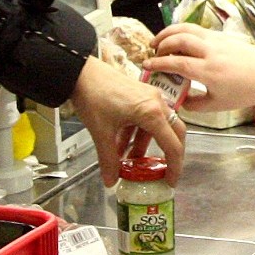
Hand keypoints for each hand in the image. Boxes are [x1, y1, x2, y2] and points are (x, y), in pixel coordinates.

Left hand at [67, 57, 184, 185]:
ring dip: (147, 145)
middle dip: (169, 154)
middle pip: (174, 133)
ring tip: (132, 160)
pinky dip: (139, 133)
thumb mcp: (101, 132)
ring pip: (158, 126)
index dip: (174, 167)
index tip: (170, 181)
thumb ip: (108, 160)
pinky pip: (148, 118)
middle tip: (163, 171)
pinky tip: (122, 145)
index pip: (173, 145)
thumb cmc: (93, 96)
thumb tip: (111, 181)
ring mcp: (150, 97)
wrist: (80, 72)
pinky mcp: (141, 94)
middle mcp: (157, 103)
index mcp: (152, 113)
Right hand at [143, 23, 254, 110]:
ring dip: (168, 32)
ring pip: (186, 29)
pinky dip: (181, 30)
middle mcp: (209, 52)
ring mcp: (215, 40)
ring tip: (158, 40)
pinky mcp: (219, 35)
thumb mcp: (218, 105)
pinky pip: (195, 29)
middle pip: (178, 40)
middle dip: (161, 44)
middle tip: (152, 53)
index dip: (158, 63)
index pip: (176, 62)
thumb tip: (178, 100)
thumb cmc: (245, 91)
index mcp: (208, 71)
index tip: (146, 66)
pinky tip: (176, 38)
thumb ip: (194, 104)